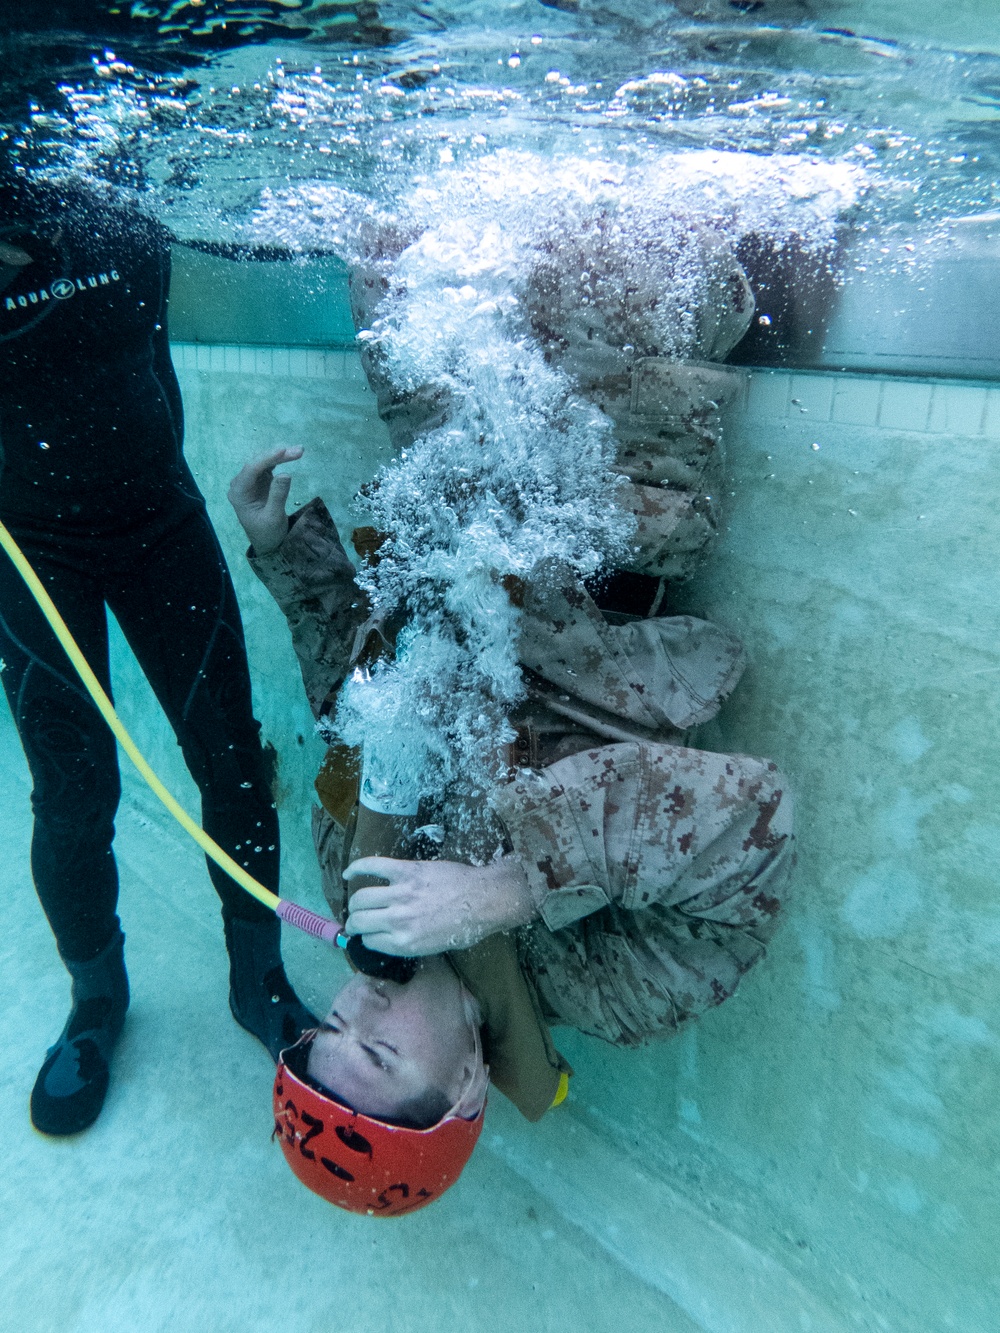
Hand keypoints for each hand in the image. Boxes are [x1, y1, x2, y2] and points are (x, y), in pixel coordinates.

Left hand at [228, 446, 302, 554]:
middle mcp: (241, 484)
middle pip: (257, 463)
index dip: (266, 458)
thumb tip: (285, 474)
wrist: (268, 543)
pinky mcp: (260, 481)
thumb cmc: (267, 533)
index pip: (251, 470)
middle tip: (298, 451)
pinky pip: (268, 466)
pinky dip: (280, 460)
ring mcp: (251, 481)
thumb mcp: (273, 517)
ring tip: (299, 451)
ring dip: (281, 455)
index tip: (283, 450)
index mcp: (239, 493)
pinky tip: (291, 455)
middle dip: (277, 455)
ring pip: (264, 462)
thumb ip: (277, 496)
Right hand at [342, 854, 536, 955]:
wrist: (484, 899)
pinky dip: (357, 868)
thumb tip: (389, 937)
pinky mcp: (406, 871)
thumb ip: (408, 943)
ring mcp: (400, 894)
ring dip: (354, 901)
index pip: (370, 941)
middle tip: (356, 919)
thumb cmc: (465, 926)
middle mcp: (398, 921)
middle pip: (360, 921)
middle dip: (354, 922)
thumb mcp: (434, 947)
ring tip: (356, 902)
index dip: (368, 937)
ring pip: (361, 897)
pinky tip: (349, 873)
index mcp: (405, 943)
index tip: (369, 933)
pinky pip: (373, 866)